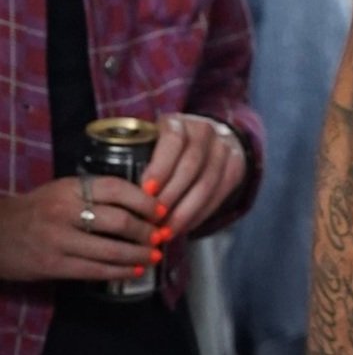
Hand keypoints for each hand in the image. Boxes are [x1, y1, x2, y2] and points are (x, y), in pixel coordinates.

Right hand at [0, 175, 157, 281]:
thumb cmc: (36, 208)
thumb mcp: (63, 189)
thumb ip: (95, 193)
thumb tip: (139, 199)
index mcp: (72, 188)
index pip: (117, 188)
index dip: (144, 200)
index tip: (161, 208)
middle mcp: (67, 212)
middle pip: (118, 221)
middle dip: (145, 230)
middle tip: (162, 235)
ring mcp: (59, 241)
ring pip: (109, 249)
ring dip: (138, 254)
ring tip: (155, 256)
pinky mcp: (52, 266)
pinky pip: (93, 270)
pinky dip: (118, 271)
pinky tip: (134, 271)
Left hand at [142, 113, 247, 238]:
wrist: (207, 140)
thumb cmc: (165, 150)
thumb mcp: (149, 143)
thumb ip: (135, 159)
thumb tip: (113, 194)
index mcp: (178, 121)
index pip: (173, 140)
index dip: (160, 166)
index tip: (146, 191)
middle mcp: (205, 130)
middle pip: (191, 165)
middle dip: (170, 197)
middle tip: (152, 221)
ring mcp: (224, 147)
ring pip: (207, 182)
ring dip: (185, 211)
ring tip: (165, 232)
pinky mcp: (236, 166)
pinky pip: (220, 194)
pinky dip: (201, 214)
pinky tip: (184, 228)